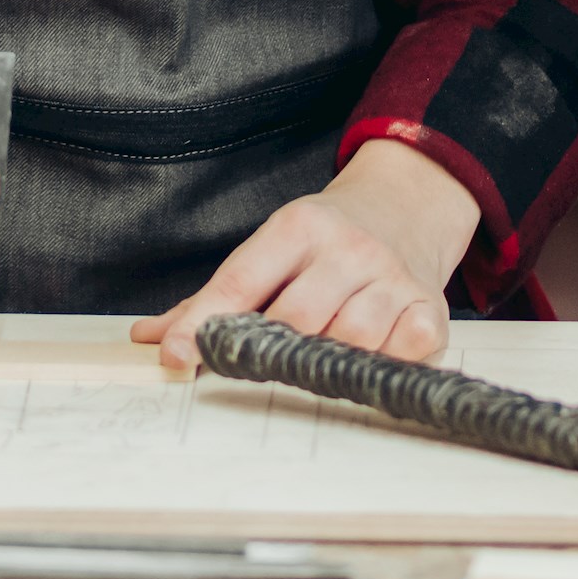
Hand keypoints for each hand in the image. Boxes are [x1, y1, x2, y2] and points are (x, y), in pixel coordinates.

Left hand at [131, 139, 480, 371]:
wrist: (407, 207)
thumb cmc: (325, 243)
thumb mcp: (272, 251)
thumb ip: (213, 298)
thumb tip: (147, 338)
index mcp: (298, 226)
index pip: (241, 281)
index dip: (205, 324)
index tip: (177, 359)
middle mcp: (347, 246)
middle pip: (295, 317)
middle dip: (269, 352)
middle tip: (255, 370)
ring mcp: (392, 276)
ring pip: (351, 338)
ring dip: (327, 363)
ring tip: (313, 366)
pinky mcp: (430, 306)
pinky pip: (406, 348)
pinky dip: (385, 364)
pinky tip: (369, 362)